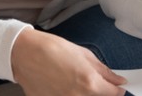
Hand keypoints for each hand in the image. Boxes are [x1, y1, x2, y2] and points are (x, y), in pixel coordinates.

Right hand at [11, 27, 125, 95]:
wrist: (24, 54)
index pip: (114, 94)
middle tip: (92, 81)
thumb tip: (117, 80)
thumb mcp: (84, 55)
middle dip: (100, 91)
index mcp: (89, 83)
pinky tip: (61, 85)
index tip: (117, 87)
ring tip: (72, 80)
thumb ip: (103, 71)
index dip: (117, 90)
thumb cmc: (52, 49)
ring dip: (84, 93)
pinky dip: (68, 94)